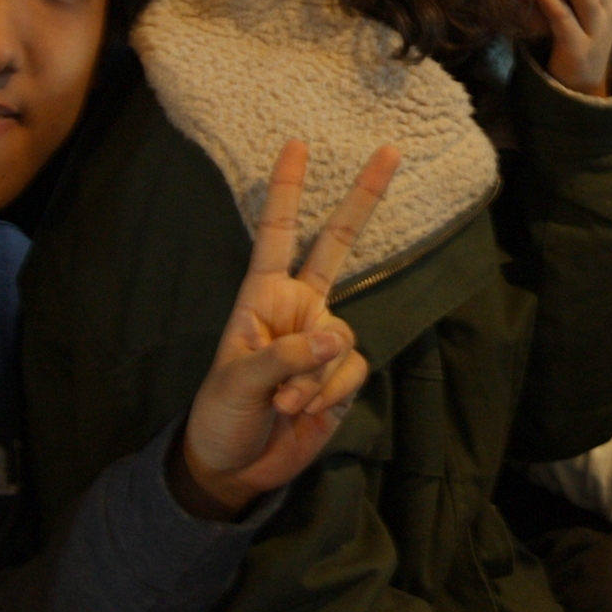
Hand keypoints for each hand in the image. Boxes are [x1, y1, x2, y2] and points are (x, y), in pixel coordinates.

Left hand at [173, 140, 401, 519]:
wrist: (236, 467)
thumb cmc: (222, 413)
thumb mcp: (238, 380)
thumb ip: (286, 355)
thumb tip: (336, 336)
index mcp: (262, 296)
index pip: (277, 234)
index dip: (288, 190)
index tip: (296, 145)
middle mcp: (299, 308)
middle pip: (338, 245)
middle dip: (363, 198)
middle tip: (389, 150)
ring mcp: (323, 341)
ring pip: (342, 338)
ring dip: (315, 375)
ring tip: (285, 402)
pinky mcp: (342, 375)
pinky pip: (351, 371)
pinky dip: (329, 394)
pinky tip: (305, 412)